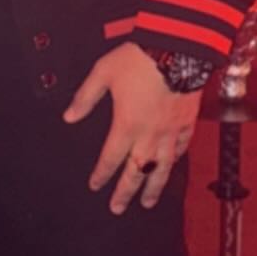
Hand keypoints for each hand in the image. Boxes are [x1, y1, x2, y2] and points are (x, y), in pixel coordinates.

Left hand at [63, 42, 198, 214]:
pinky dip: (175, 161)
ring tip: (147, 202)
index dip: (101, 175)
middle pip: (136, 172)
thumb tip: (69, 117)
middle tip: (117, 208)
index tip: (95, 186)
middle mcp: (149, 134)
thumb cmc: (139, 59)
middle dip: (125, 192)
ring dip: (153, 188)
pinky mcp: (187, 123)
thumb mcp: (103, 72)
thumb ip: (85, 97)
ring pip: (162, 168)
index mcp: (126, 125)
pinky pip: (181, 149)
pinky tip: (171, 167)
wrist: (177, 48)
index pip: (110, 158)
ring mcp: (170, 131)